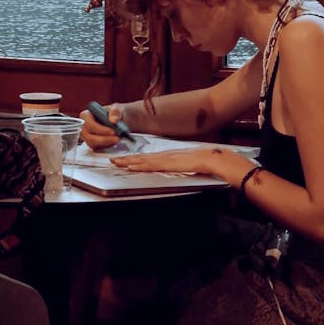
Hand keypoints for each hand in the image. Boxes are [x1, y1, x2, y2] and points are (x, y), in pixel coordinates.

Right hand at [79, 103, 125, 149]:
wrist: (120, 120)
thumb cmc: (115, 113)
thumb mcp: (117, 108)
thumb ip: (115, 112)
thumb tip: (113, 120)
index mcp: (86, 115)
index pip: (88, 124)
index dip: (100, 129)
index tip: (113, 131)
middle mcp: (84, 127)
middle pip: (89, 137)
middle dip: (104, 139)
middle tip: (117, 138)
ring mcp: (87, 136)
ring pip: (93, 144)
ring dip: (106, 143)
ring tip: (118, 139)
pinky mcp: (93, 143)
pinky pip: (97, 148)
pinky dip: (106, 146)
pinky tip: (114, 141)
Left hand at [111, 145, 225, 175]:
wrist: (210, 157)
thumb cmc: (202, 162)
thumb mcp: (188, 164)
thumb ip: (180, 166)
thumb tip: (178, 169)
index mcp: (168, 156)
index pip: (148, 157)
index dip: (135, 158)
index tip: (124, 160)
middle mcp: (164, 155)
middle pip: (141, 158)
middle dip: (126, 159)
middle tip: (112, 160)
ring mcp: (165, 159)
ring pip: (142, 161)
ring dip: (128, 162)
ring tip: (116, 163)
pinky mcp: (168, 164)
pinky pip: (150, 166)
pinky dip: (139, 166)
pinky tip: (131, 167)